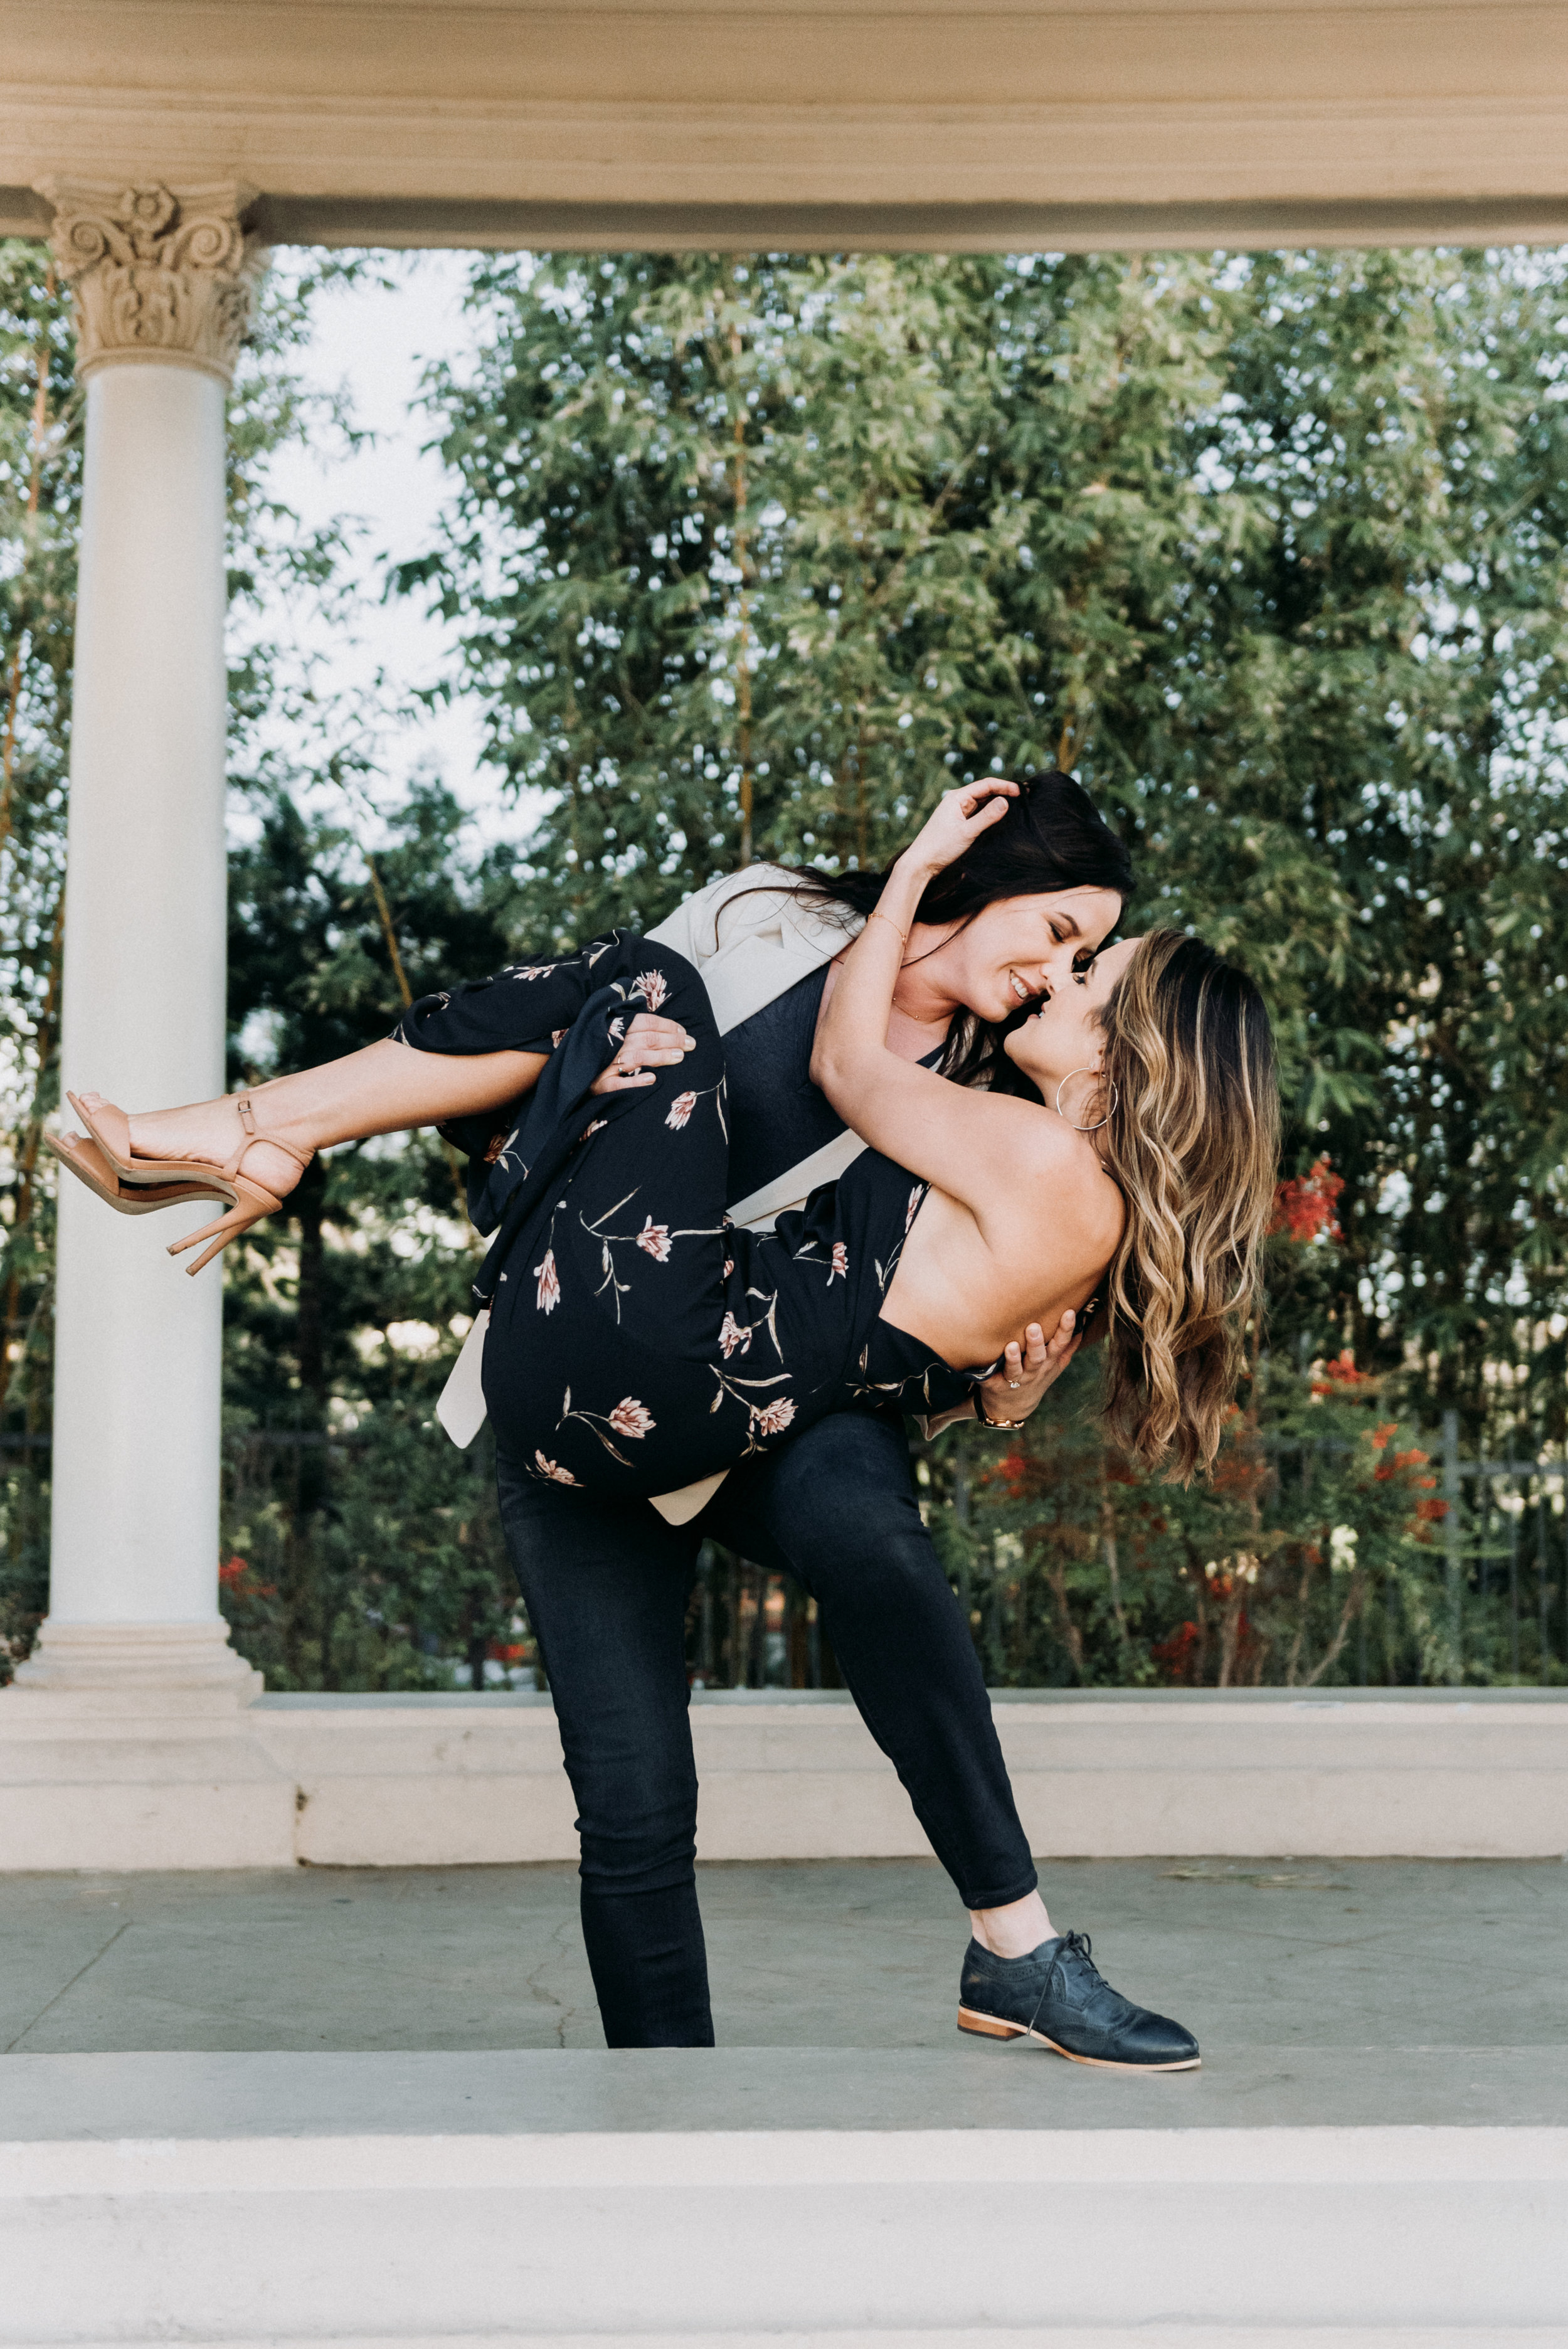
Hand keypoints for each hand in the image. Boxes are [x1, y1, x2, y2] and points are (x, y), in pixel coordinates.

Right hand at [589, 1012, 696, 1096]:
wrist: (572, 1073)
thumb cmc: (599, 1050)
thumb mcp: (612, 1033)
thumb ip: (634, 1027)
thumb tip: (665, 1025)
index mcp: (613, 1027)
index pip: (644, 1022)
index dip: (666, 1026)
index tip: (683, 1031)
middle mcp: (609, 1044)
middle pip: (645, 1038)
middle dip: (671, 1040)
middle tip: (690, 1044)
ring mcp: (603, 1065)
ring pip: (636, 1057)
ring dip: (660, 1057)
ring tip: (679, 1057)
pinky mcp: (599, 1085)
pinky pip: (619, 1085)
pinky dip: (636, 1081)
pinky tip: (652, 1080)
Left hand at [903, 780, 1018, 878]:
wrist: (920, 864)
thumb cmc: (939, 847)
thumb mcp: (966, 832)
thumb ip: (987, 817)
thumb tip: (1006, 802)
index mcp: (957, 797)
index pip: (986, 785)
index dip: (1005, 786)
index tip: (1022, 791)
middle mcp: (957, 801)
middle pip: (985, 792)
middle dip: (1004, 793)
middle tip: (1025, 796)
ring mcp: (958, 813)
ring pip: (983, 804)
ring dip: (998, 804)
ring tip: (1018, 806)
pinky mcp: (959, 824)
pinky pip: (978, 814)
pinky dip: (991, 814)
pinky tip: (1002, 818)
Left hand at [976, 1310, 1080, 1426]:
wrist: (1013, 1408)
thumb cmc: (1035, 1378)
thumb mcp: (1055, 1366)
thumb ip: (1067, 1346)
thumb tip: (1083, 1320)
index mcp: (1048, 1363)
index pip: (1060, 1345)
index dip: (1065, 1330)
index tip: (1068, 1313)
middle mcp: (1033, 1371)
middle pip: (1037, 1357)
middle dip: (1036, 1343)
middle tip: (1033, 1327)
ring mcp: (1015, 1380)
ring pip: (1016, 1369)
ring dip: (1013, 1358)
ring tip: (1011, 1346)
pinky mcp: (996, 1386)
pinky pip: (991, 1380)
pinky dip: (987, 1375)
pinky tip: (982, 1367)